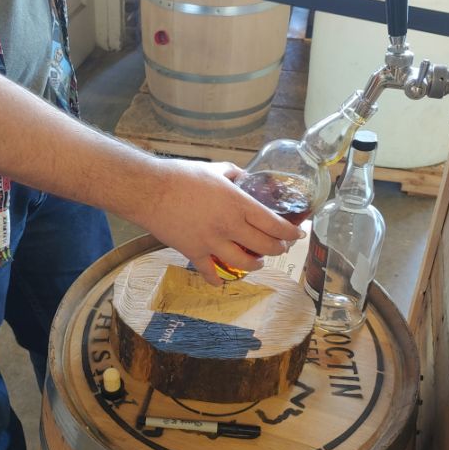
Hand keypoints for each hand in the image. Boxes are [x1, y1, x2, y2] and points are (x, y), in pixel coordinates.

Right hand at [137, 159, 304, 284]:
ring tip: (258, 262)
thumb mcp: (214, 169)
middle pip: (265, 246)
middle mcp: (230, 226)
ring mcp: (212, 243)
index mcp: (238, 204)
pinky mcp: (194, 253)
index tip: (298, 234)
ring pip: (244, 264)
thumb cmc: (181, 176)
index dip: (291, 232)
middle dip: (278, 249)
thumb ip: (233, 173)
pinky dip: (217, 279)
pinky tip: (220, 281)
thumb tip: (244, 176)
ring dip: (256, 264)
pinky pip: (210, 273)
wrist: (150, 191)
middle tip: (281, 247)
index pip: (275, 224)